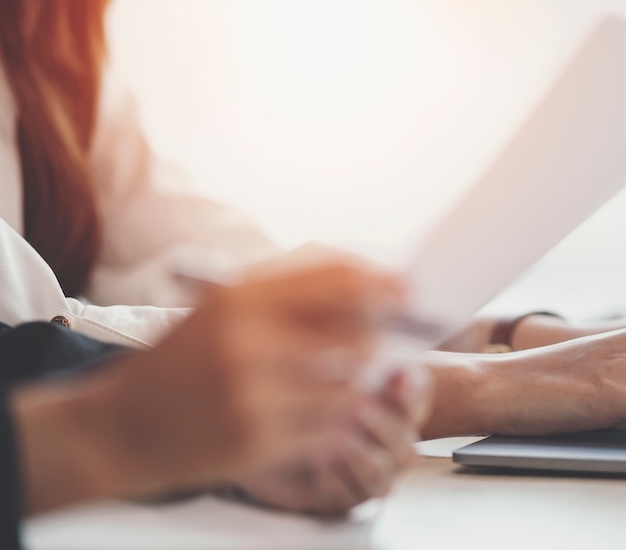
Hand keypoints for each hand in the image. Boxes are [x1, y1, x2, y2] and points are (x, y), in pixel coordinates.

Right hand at [14, 261, 405, 513]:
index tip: (410, 290)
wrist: (115, 429)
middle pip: (355, 336)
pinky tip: (308, 412)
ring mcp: (253, 399)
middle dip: (374, 340)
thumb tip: (372, 280)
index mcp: (236, 301)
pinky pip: (330, 428)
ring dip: (355, 384)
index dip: (385, 285)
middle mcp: (246, 346)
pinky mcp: (258, 444)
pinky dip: (333, 420)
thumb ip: (289, 292)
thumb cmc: (179, 364)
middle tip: (379, 341)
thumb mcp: (219, 309)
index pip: (338, 282)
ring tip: (333, 379)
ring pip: (350, 387)